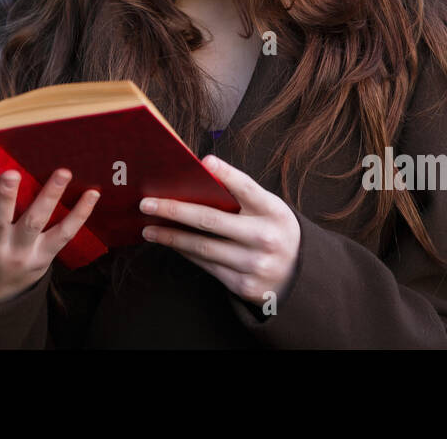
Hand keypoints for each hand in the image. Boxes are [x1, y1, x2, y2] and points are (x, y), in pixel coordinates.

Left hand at [139, 155, 299, 310]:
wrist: (299, 277)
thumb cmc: (273, 231)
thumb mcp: (268, 209)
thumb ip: (241, 195)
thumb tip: (200, 175)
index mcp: (274, 212)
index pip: (247, 188)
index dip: (227, 174)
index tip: (203, 161)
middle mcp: (266, 238)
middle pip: (211, 220)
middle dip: (174, 210)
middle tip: (147, 204)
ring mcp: (255, 264)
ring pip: (202, 247)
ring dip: (170, 237)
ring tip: (149, 229)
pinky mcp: (244, 285)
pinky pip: (206, 266)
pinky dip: (185, 252)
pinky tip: (170, 244)